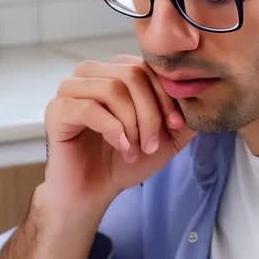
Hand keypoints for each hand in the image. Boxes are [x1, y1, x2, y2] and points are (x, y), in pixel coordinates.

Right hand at [41, 55, 195, 214]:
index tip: (177, 125)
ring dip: (133, 123)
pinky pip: (89, 108)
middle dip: (151, 112)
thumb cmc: (123, 161)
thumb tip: (202, 95)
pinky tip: (122, 148)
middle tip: (153, 143)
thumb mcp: (164, 137)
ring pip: (112, 89)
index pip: (147, 66)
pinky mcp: (57, 110)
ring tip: (136, 149)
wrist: (93, 192)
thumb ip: (183, 116)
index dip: (167, 95)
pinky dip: (113, 130)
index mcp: (114, 71)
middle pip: (131, 74)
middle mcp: (90, 74)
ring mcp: (69, 90)